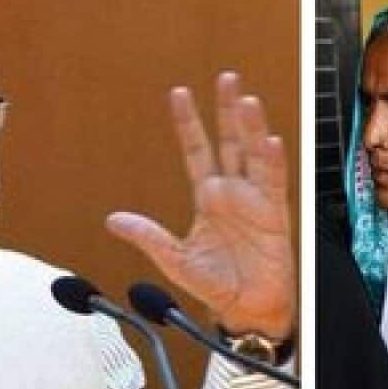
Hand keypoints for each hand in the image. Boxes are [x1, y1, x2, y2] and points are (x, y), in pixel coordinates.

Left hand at [106, 72, 295, 338]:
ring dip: (251, 128)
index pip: (196, 151)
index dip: (188, 123)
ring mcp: (255, 200)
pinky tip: (269, 141)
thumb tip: (113, 220)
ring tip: (246, 101)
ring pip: (253, 155)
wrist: (246, 310)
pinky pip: (274, 183)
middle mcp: (232, 192)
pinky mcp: (274, 215)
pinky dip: (272, 163)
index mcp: (207, 198)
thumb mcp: (174, 260)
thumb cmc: (216, 285)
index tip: (179, 93)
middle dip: (227, 111)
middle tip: (226, 78)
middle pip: (230, 142)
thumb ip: (149, 236)